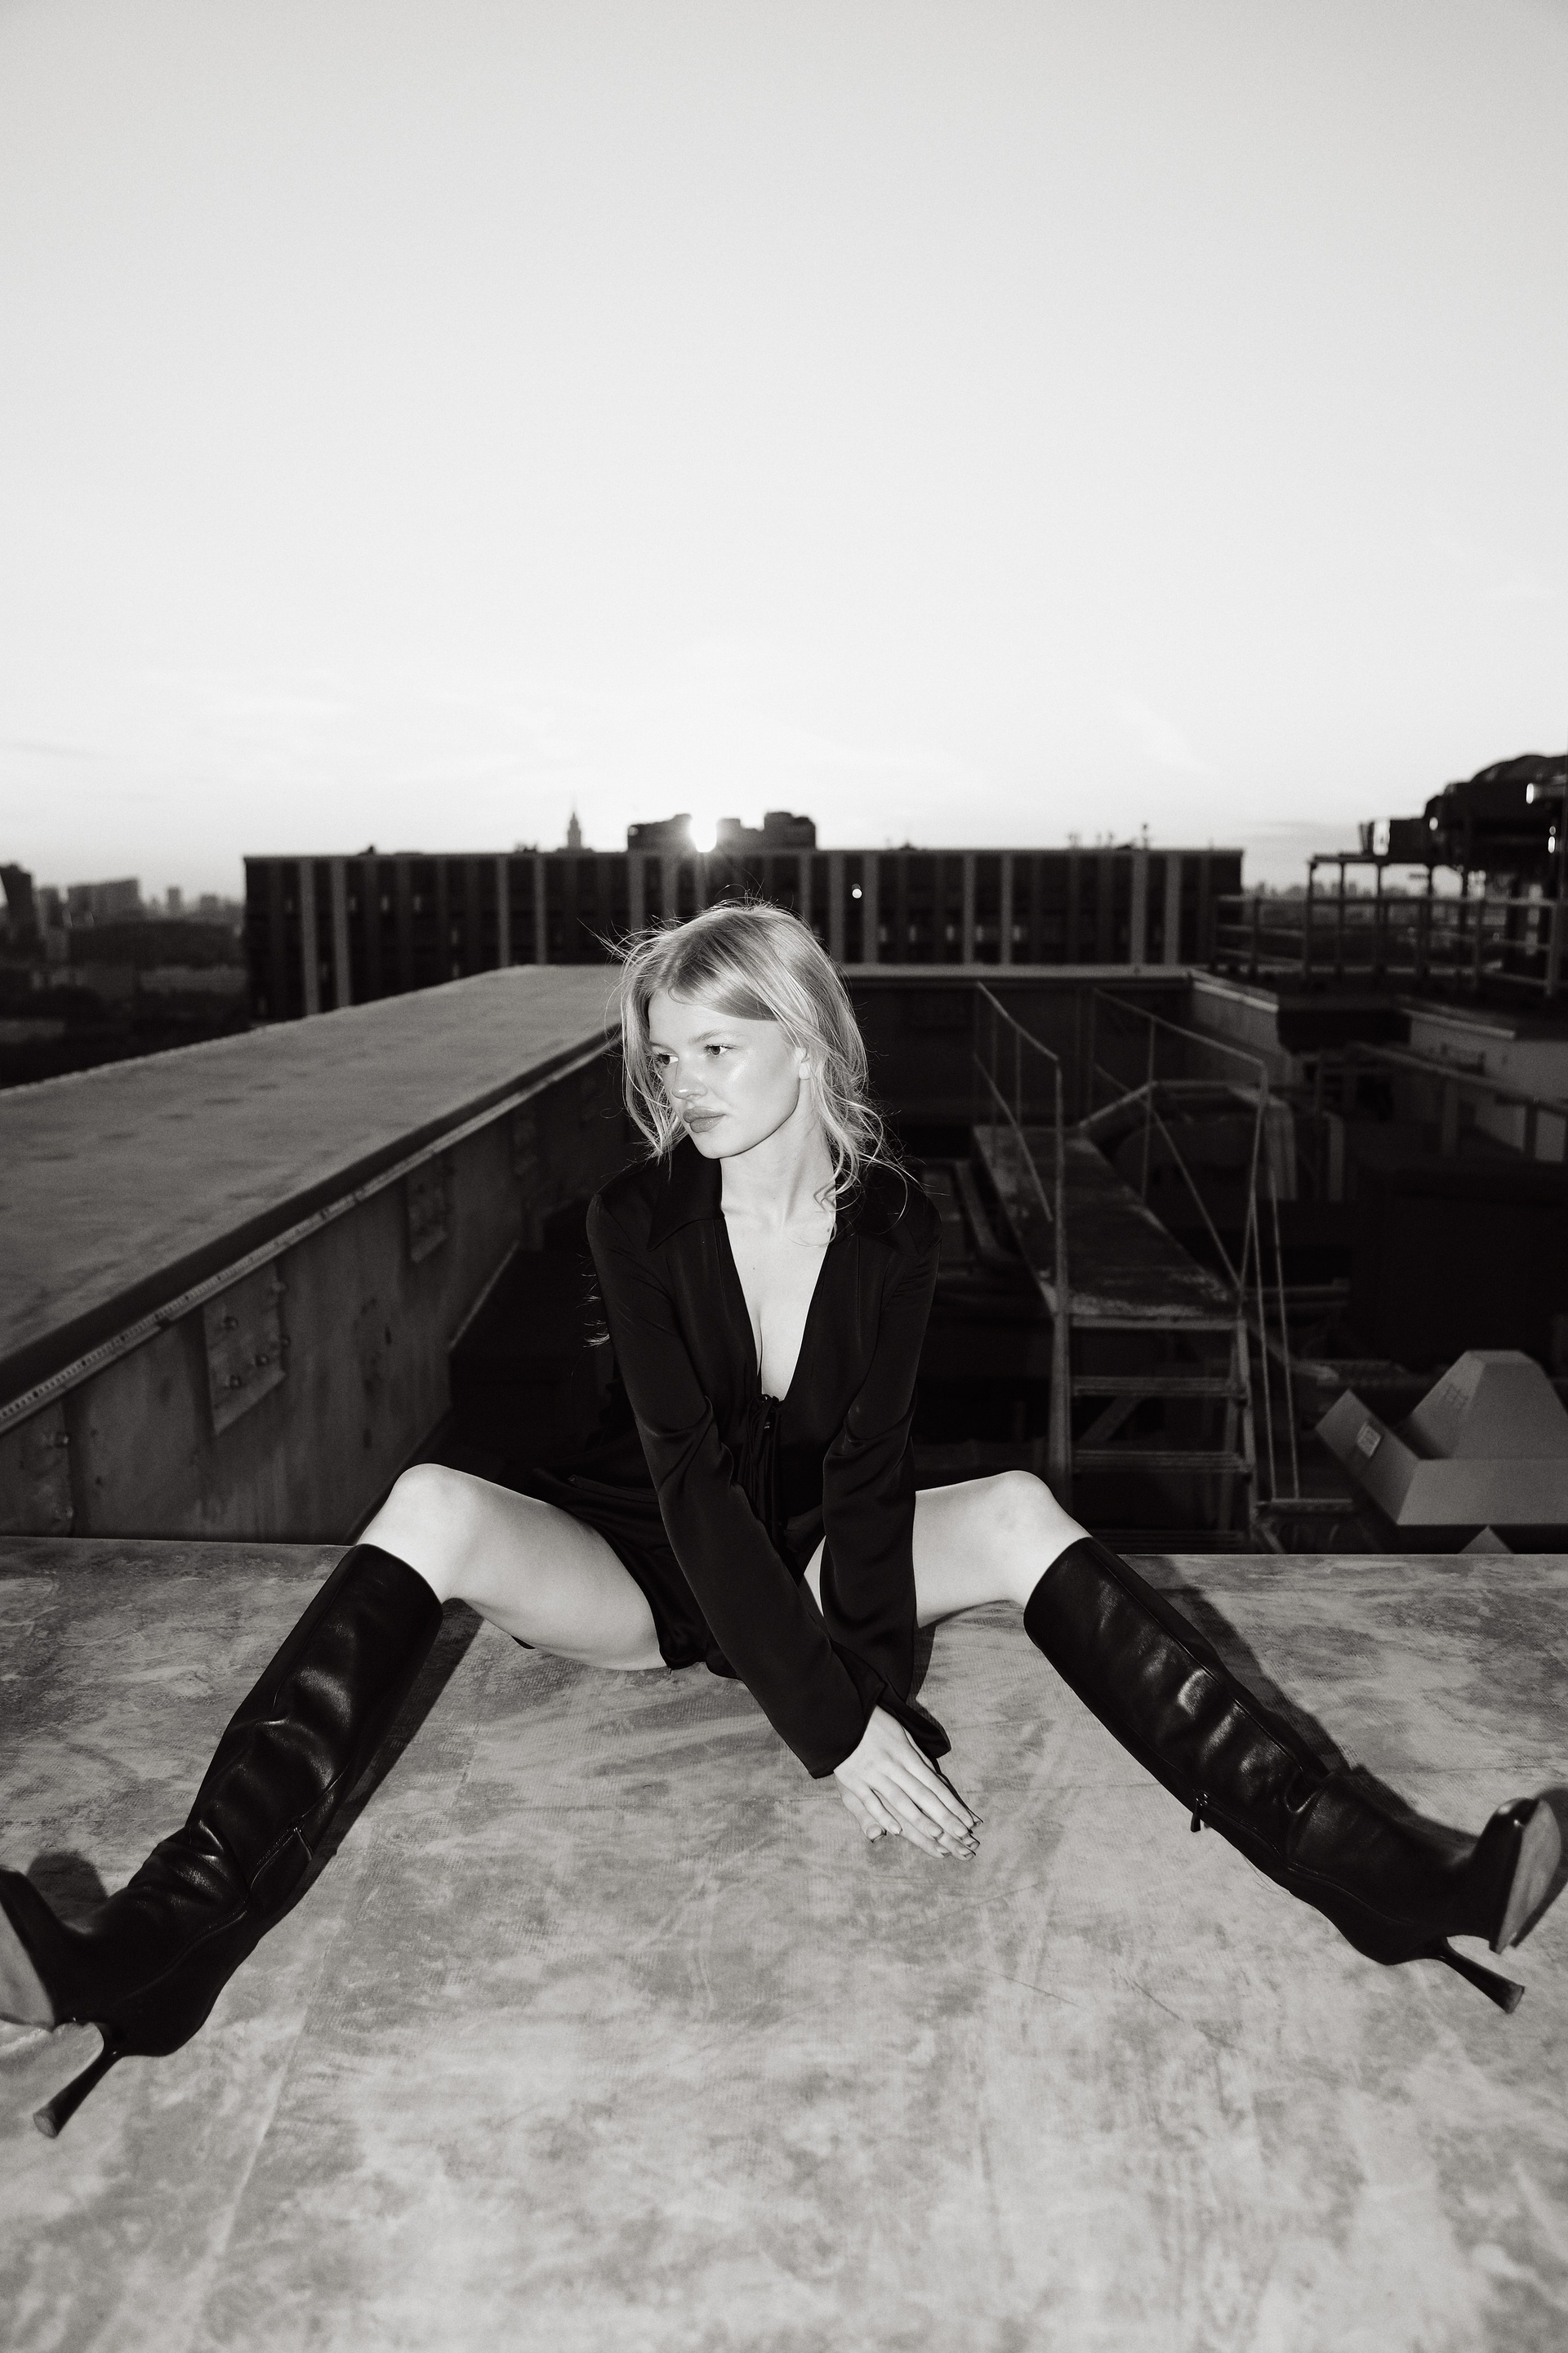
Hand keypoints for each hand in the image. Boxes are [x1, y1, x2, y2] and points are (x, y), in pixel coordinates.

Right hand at [833, 1706, 979, 1859]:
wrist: (842, 1714)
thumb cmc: (875, 1725)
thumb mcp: (902, 1733)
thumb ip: (918, 1757)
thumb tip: (936, 1776)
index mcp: (907, 1755)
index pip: (935, 1784)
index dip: (952, 1803)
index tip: (968, 1821)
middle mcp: (894, 1766)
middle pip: (923, 1795)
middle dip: (944, 1816)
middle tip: (962, 1835)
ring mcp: (874, 1774)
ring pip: (900, 1800)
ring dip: (919, 1818)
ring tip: (937, 1835)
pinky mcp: (855, 1780)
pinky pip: (871, 1801)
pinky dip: (883, 1815)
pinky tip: (896, 1830)